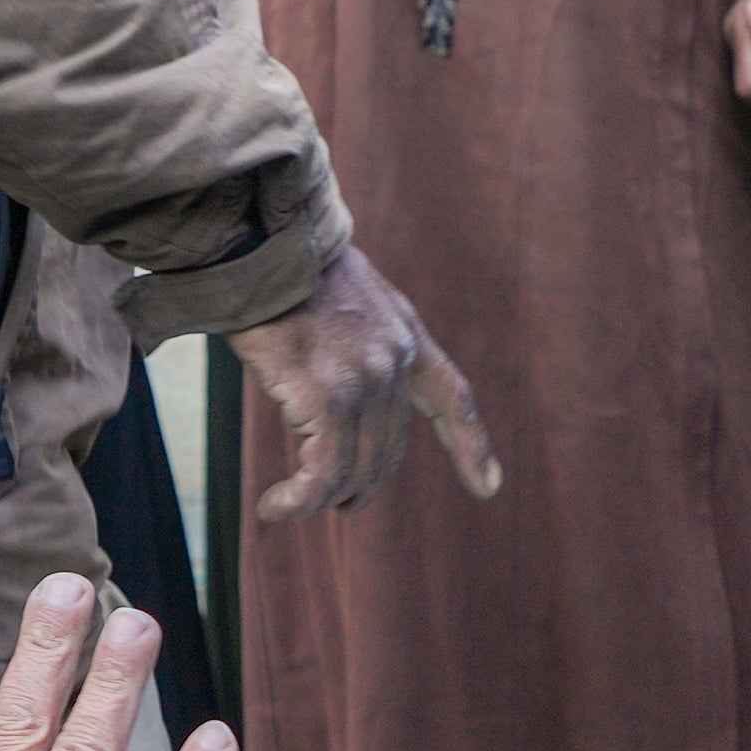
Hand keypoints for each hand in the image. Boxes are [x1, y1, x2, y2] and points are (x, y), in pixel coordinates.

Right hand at [232, 240, 498, 517]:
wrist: (262, 244)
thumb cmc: (286, 270)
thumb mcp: (347, 298)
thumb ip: (360, 341)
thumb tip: (340, 389)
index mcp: (405, 334)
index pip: (451, 396)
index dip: (471, 446)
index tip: (488, 486)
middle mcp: (395, 361)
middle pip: (387, 452)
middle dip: (361, 485)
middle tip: (335, 503)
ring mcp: (365, 381)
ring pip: (354, 469)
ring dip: (321, 498)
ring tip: (288, 505)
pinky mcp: (327, 397)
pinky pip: (322, 473)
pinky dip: (300, 498)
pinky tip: (276, 505)